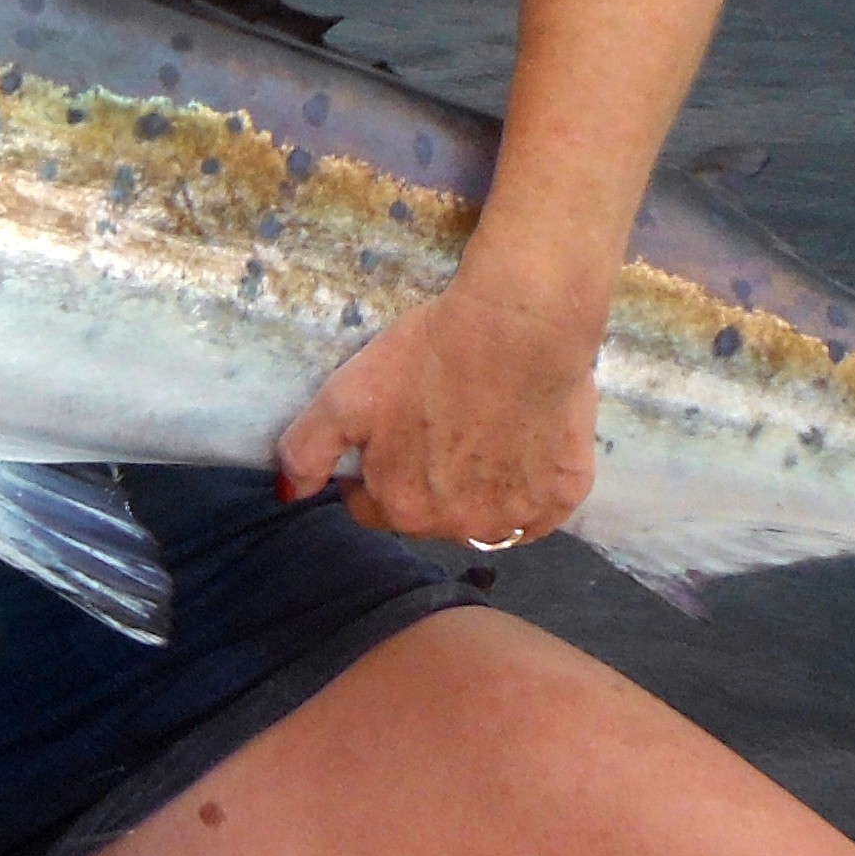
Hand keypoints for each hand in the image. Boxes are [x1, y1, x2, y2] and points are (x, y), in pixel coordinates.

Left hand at [273, 263, 602, 544]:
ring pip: (482, 517)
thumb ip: (308, 449)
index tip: (385, 436)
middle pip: (427, 516)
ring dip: (474, 490)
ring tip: (477, 432)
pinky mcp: (564, 497)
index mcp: (402, 507)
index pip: (370, 509)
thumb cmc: (427, 357)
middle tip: (433, 424)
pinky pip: (537, 511)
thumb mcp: (345, 396)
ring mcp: (517, 517)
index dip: (371, 473)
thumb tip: (289, 494)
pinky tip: (521, 446)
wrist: (518, 328)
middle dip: (421, 482)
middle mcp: (460, 527)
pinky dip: (526, 488)